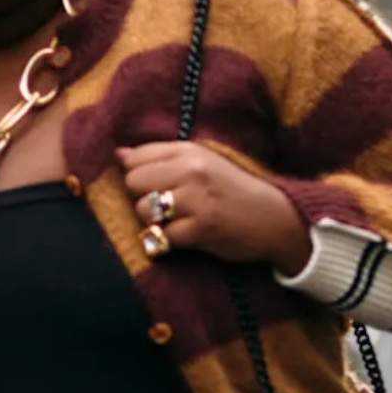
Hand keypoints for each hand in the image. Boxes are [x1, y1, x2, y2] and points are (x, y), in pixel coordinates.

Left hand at [118, 142, 311, 275]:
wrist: (273, 218)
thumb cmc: (230, 189)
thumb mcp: (200, 162)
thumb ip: (160, 157)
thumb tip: (118, 154)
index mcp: (188, 151)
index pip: (134, 158)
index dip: (136, 174)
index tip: (151, 184)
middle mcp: (191, 171)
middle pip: (133, 183)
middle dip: (142, 197)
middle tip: (165, 205)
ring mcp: (196, 200)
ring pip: (144, 210)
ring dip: (154, 221)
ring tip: (176, 220)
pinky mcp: (200, 229)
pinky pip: (163, 237)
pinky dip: (169, 241)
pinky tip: (187, 235)